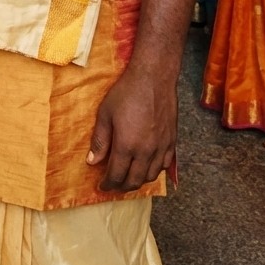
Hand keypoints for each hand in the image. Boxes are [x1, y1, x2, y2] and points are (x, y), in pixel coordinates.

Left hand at [86, 64, 177, 191]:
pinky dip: (155, 171)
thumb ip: (99, 140)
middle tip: (114, 185)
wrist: (153, 77)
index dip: (108, 185)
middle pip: (134, 181)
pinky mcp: (172, 141)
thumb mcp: (105, 113)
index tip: (102, 187)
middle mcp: (146, 151)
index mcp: (127, 146)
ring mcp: (161, 147)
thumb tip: (92, 162)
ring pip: (151, 176)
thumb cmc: (126, 92)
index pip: (116, 175)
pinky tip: (148, 166)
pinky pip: (164, 165)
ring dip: (138, 180)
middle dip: (122, 186)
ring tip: (129, 177)